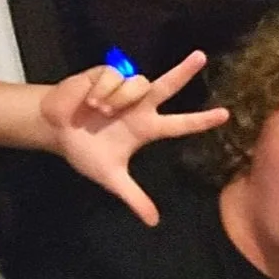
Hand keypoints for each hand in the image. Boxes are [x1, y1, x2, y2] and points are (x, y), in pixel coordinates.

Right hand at [39, 51, 229, 225]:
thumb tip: (153, 222)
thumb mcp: (111, 177)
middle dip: (184, 70)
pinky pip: (112, 77)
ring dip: (118, 99)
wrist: (53, 129)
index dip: (202, 120)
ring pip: (137, 83)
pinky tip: (88, 101)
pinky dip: (101, 91)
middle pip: (167, 85)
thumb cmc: (85, 151)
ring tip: (99, 112)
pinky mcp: (103, 73)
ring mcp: (123, 88)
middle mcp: (140, 106)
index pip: (180, 124)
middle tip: (201, 56)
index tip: (225, 115)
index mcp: (147, 128)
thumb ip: (134, 197)